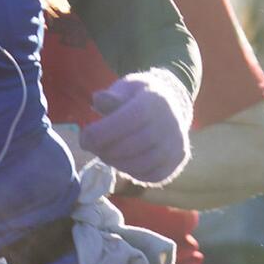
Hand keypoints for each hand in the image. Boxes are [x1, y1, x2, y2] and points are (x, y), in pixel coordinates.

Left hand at [79, 69, 191, 185]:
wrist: (173, 103)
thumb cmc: (140, 97)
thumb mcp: (126, 88)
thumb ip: (112, 97)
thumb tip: (98, 100)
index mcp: (153, 102)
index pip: (124, 122)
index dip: (100, 134)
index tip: (84, 139)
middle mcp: (170, 124)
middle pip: (130, 147)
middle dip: (105, 151)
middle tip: (93, 149)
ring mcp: (177, 144)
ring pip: (141, 165)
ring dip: (117, 164)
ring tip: (107, 155)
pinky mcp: (179, 160)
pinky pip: (152, 176)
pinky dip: (133, 173)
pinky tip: (124, 162)